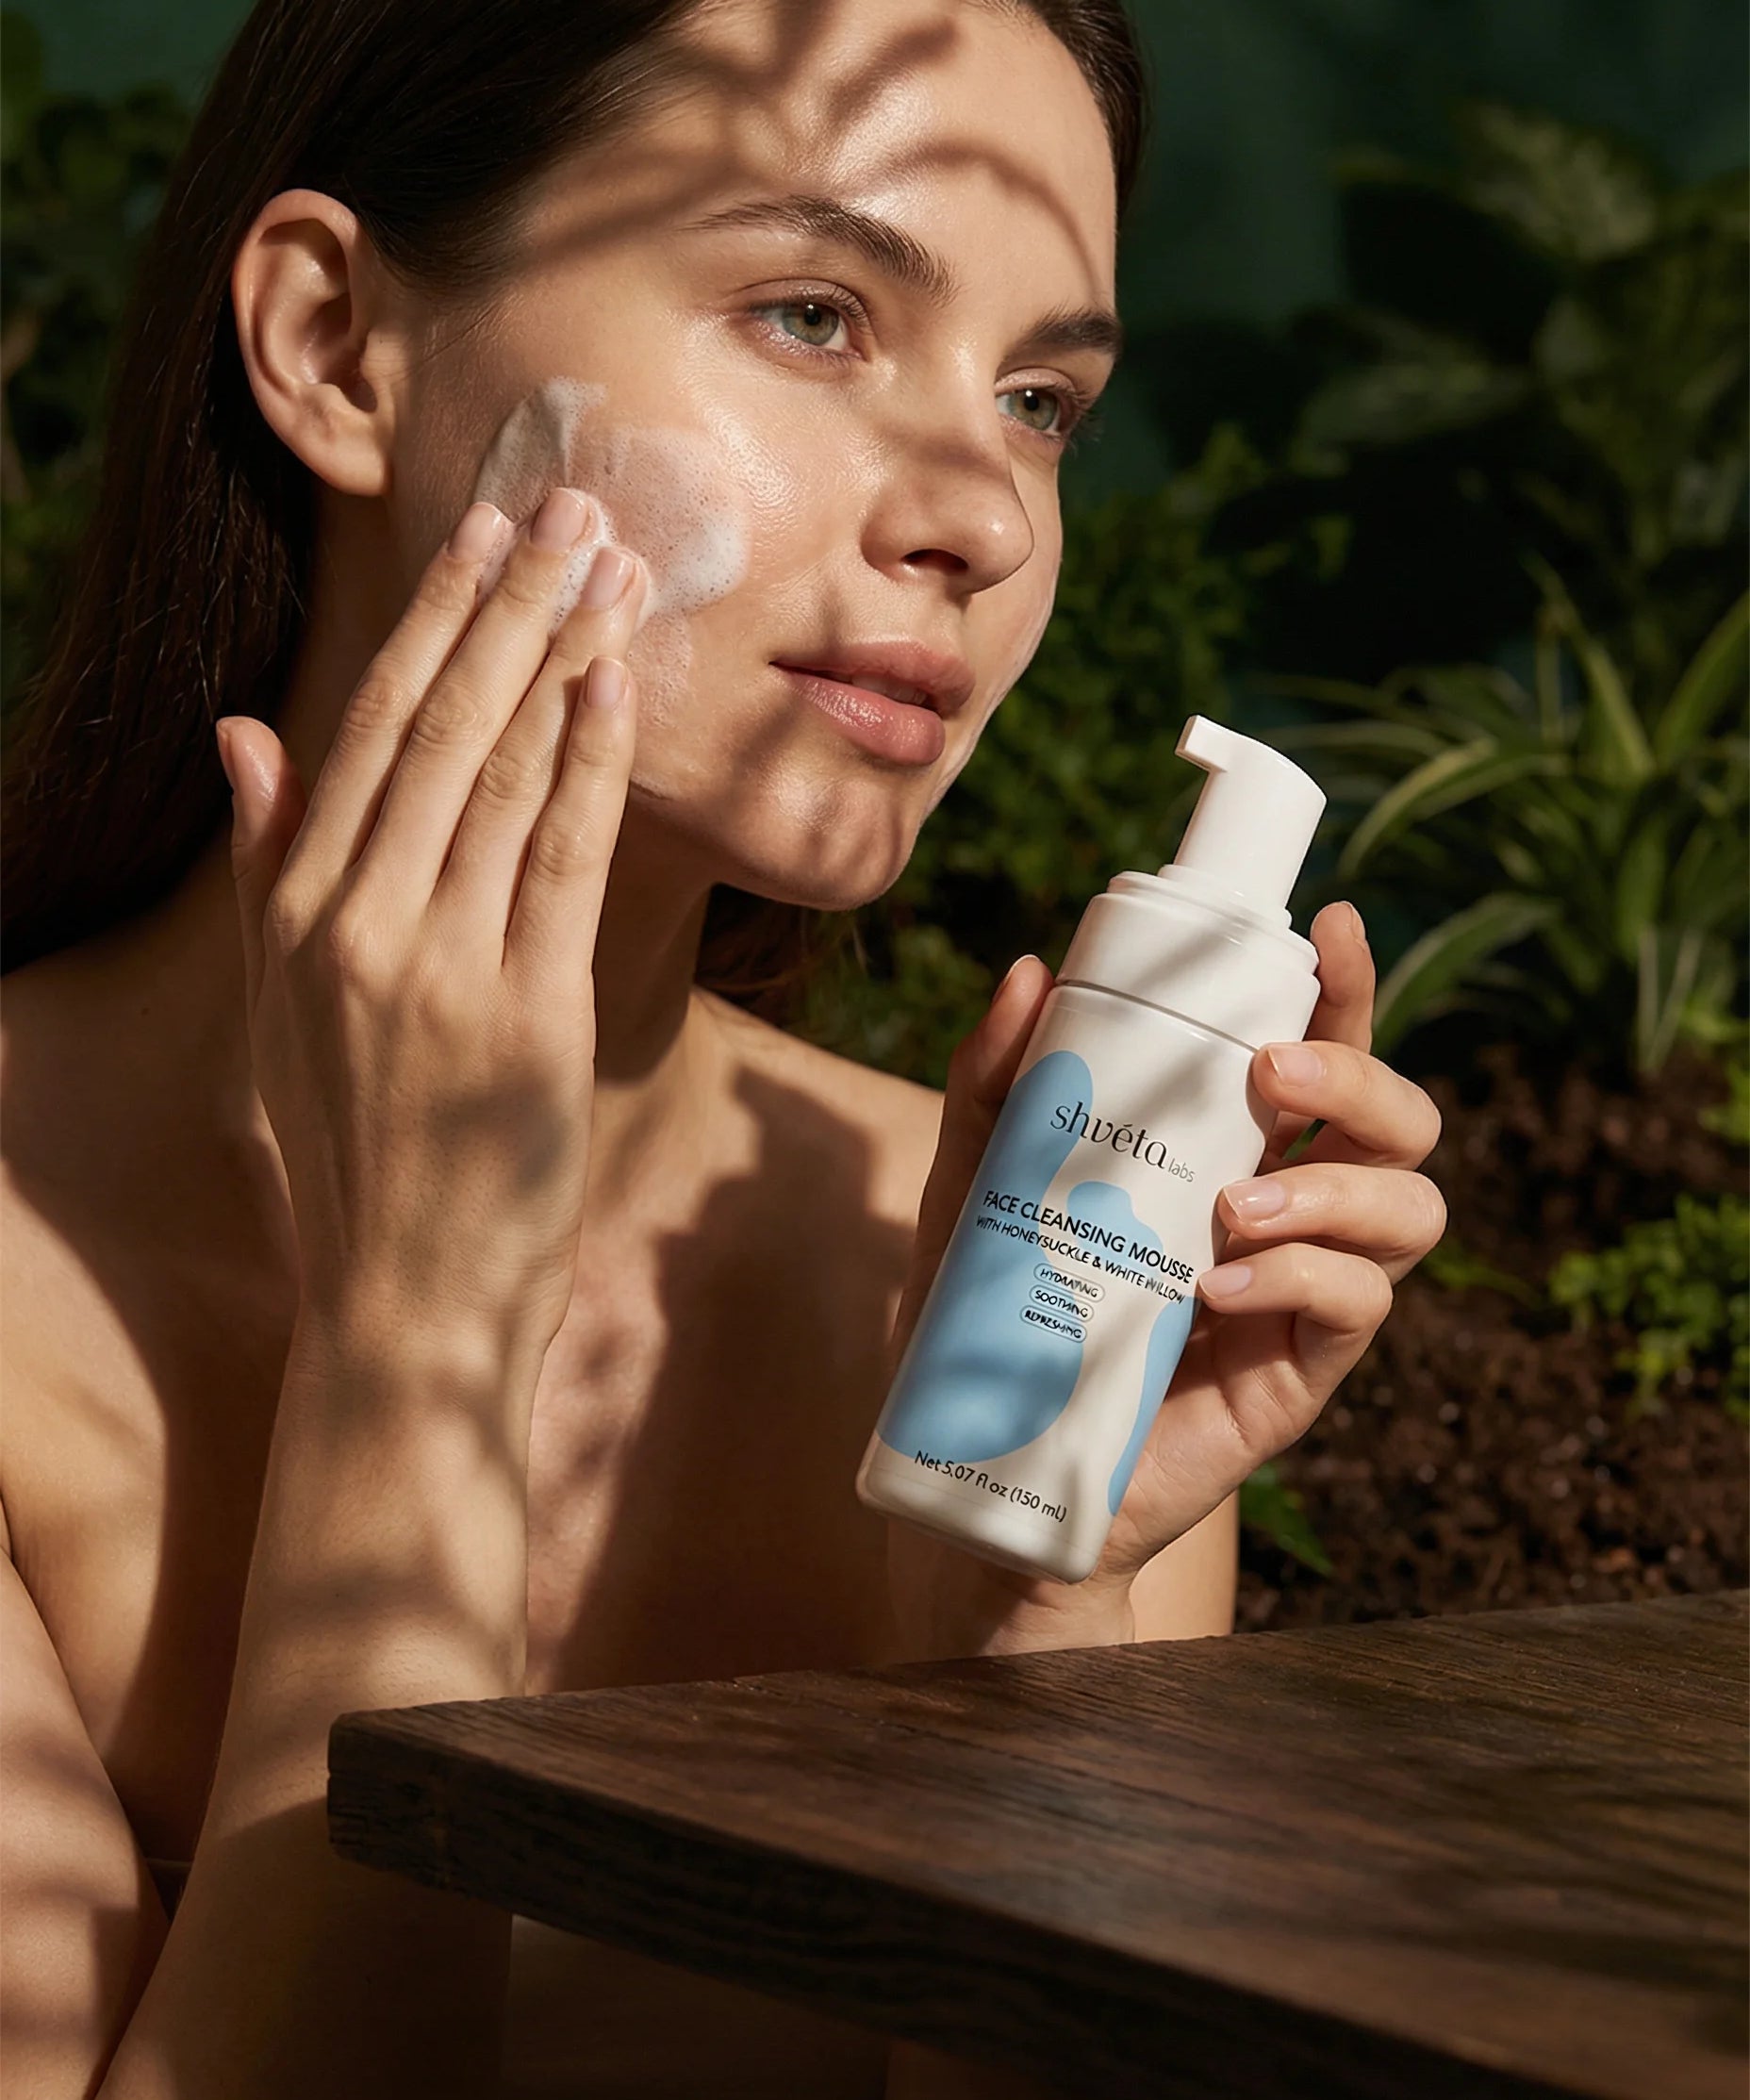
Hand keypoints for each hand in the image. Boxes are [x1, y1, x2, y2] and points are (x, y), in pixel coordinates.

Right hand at [216, 489, 649, 1353]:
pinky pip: (560, 858)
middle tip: (569, 503)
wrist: (406, 1298)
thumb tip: (244, 732)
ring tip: (612, 563)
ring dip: (561, 656)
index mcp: (300, 912)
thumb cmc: (353, 1149)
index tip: (480, 530)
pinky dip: (589, 762)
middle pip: (443, 728)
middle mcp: (359, 923)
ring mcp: (440, 967)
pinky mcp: (526, 1013)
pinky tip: (616, 682)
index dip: (432, 620)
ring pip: (504, 774)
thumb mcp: (279, 1007)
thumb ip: (264, 865)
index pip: (371, 730)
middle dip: (509, 603)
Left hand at [884, 902, 1444, 1656]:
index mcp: (1233, 1145)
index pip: (1320, 1048)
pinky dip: (1303, 1278)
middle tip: (1272, 1076)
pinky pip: (1359, 1306)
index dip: (1346, 986)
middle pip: (1401, 1120)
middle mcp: (1290, 1205)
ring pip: (1411, 1209)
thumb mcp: (980, 1184)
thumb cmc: (999, 1313)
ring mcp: (1306, 1290)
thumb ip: (996, 1085)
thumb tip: (1026, 971)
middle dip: (1363, 1074)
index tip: (1331, 925)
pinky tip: (1221, 1285)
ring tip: (1234, 1207)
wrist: (997, 1462)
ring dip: (1337, 1185)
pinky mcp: (1301, 1371)